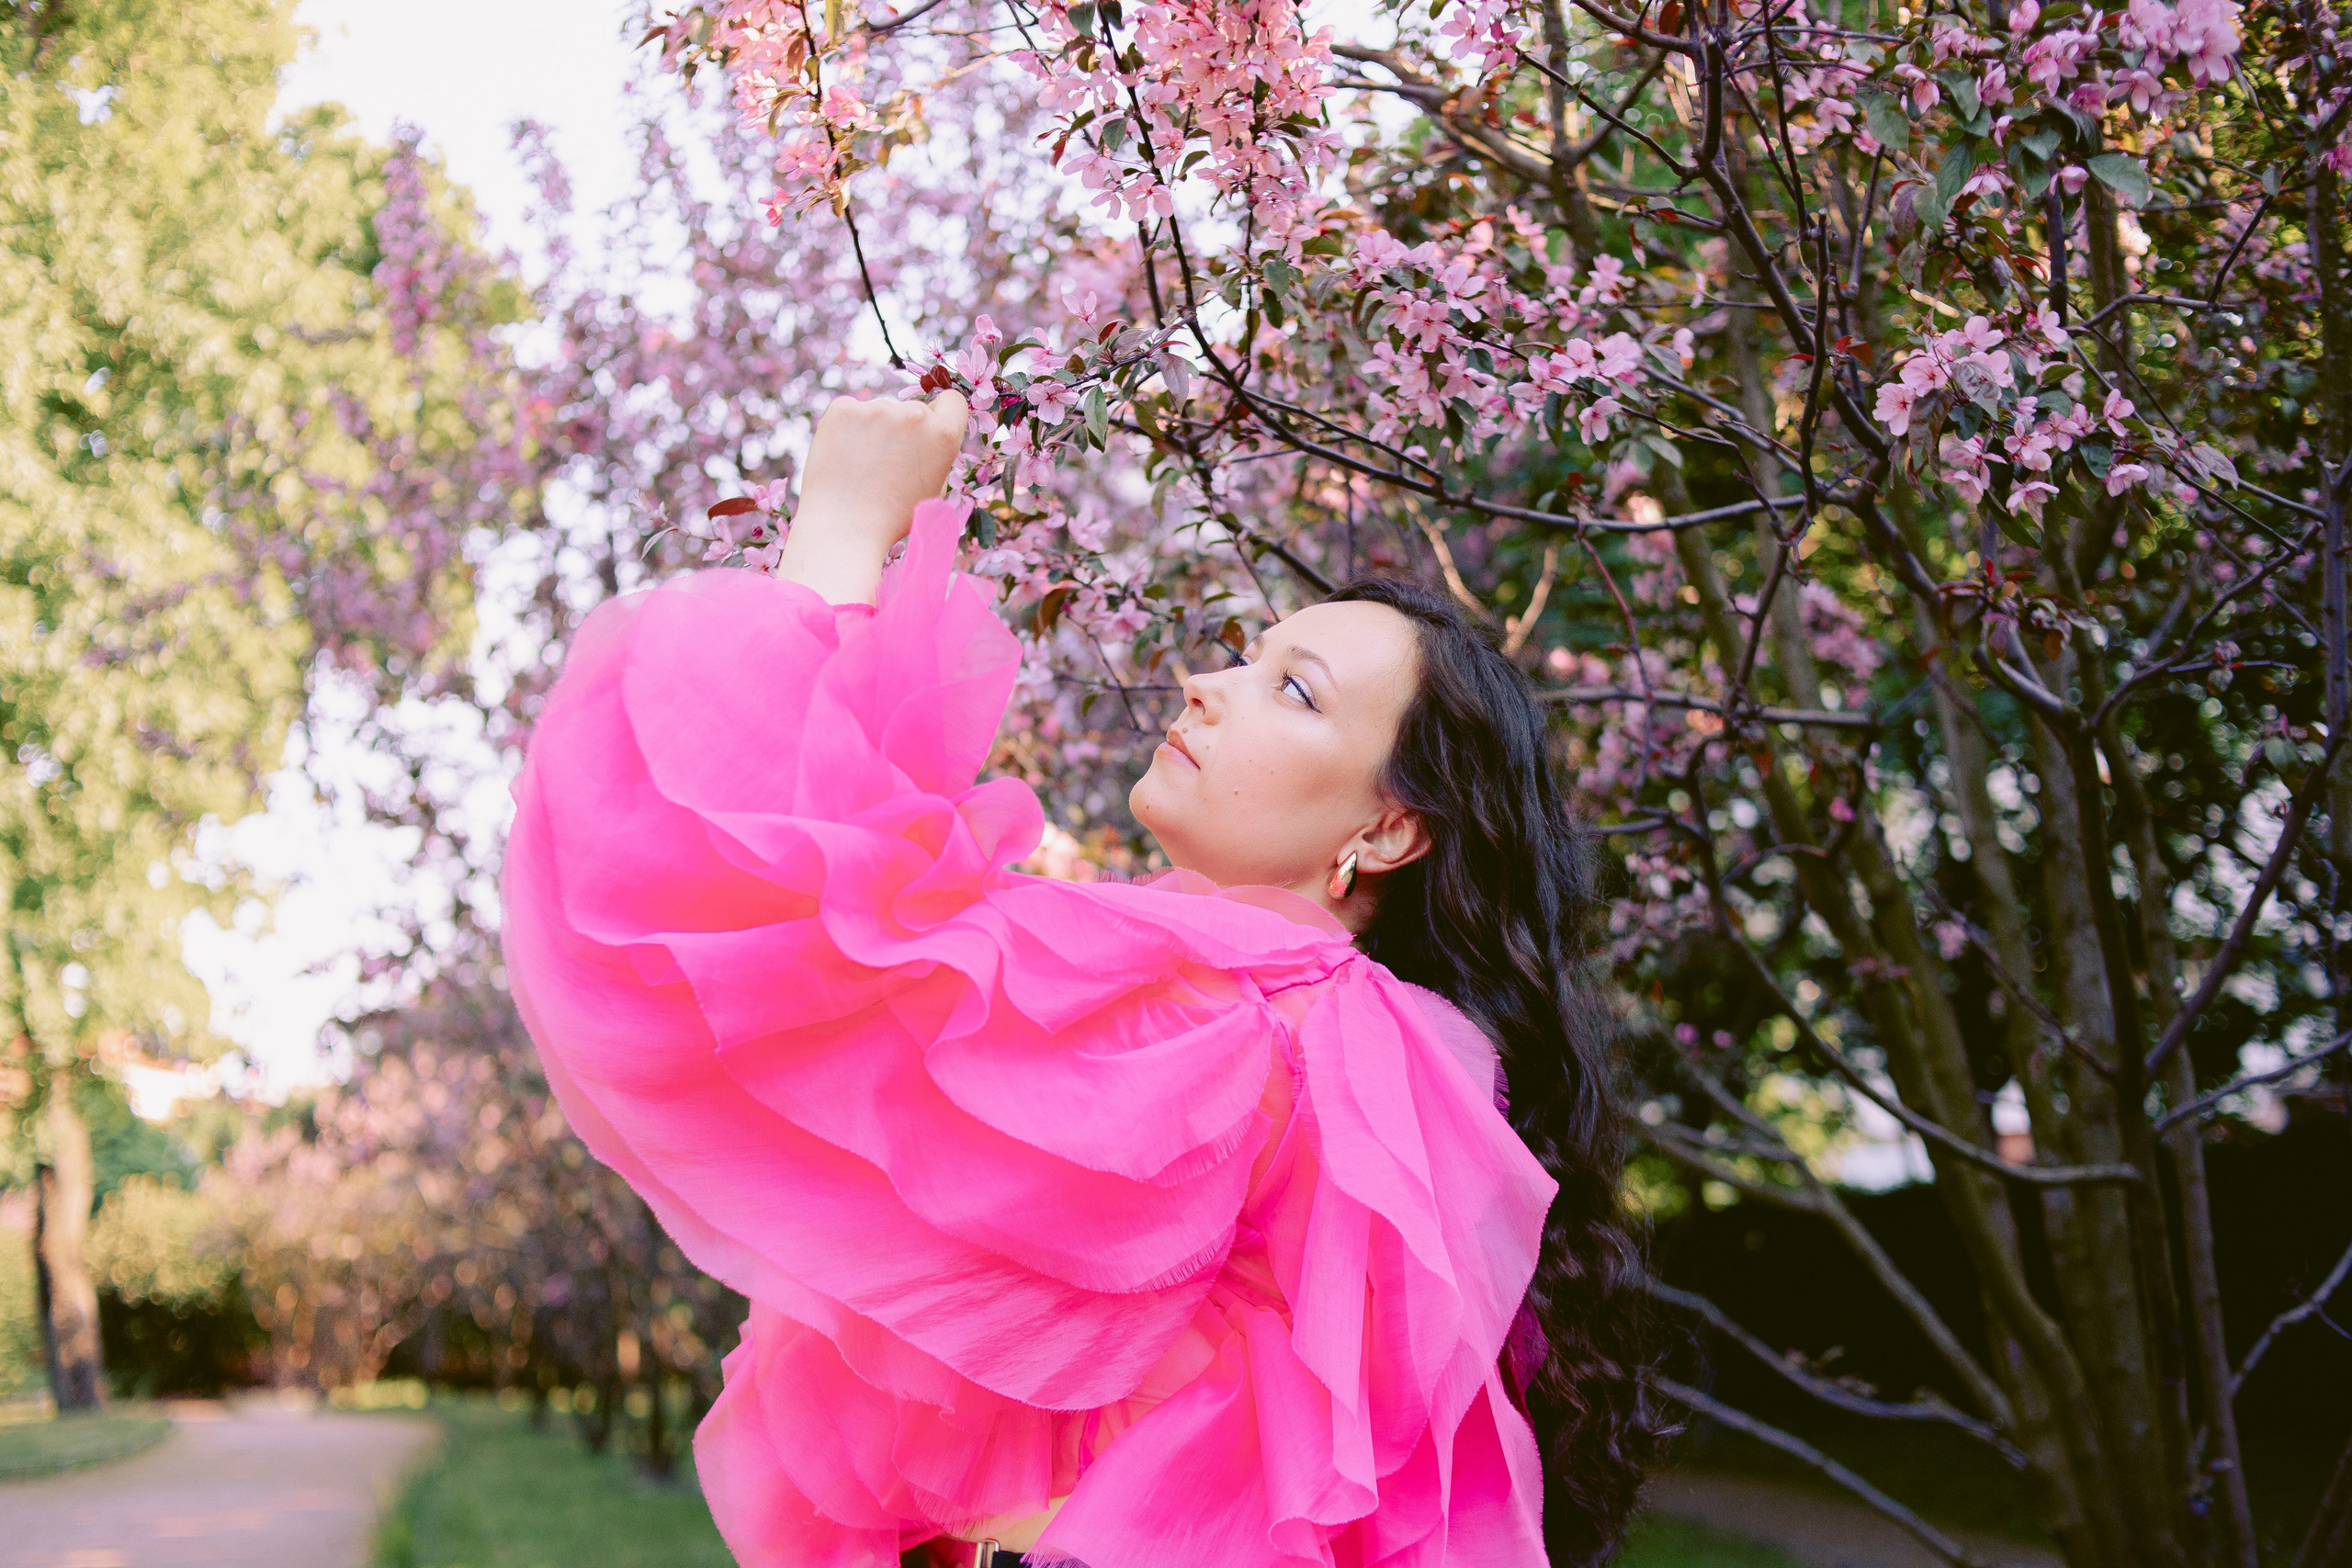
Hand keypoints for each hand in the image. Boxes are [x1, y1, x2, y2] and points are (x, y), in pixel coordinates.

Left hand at [792, 391, 970, 555]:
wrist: (844, 527)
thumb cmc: (892, 517)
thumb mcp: (933, 490)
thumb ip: (936, 454)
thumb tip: (927, 434)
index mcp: (943, 435)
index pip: (952, 401)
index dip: (941, 415)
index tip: (926, 431)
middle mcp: (914, 415)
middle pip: (913, 409)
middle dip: (903, 430)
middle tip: (886, 465)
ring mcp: (877, 408)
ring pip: (879, 412)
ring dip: (874, 430)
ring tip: (862, 467)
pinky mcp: (844, 408)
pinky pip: (850, 411)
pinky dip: (847, 429)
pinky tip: (844, 457)